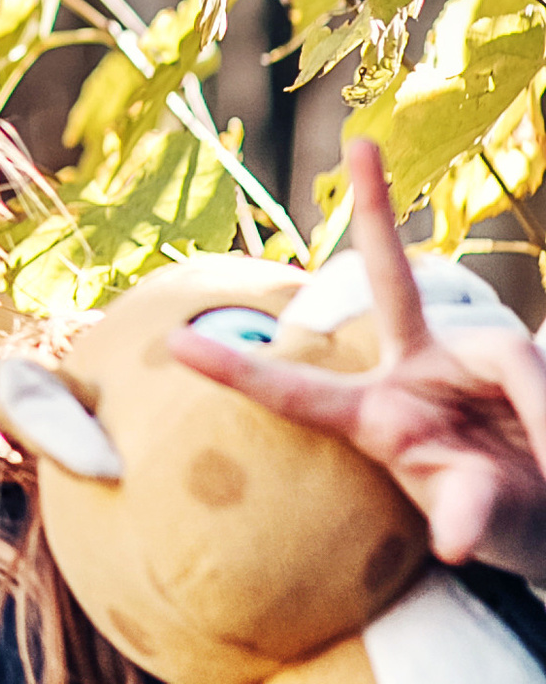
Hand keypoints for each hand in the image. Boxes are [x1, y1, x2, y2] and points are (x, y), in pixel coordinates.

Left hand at [174, 139, 545, 577]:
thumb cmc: (498, 520)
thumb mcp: (479, 526)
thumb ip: (465, 516)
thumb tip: (453, 539)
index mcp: (372, 421)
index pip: (296, 394)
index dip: (239, 374)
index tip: (174, 343)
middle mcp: (410, 373)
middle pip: (389, 283)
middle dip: (376, 212)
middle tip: (360, 144)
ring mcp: (462, 358)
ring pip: (505, 352)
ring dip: (537, 408)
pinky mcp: (512, 358)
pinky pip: (536, 366)